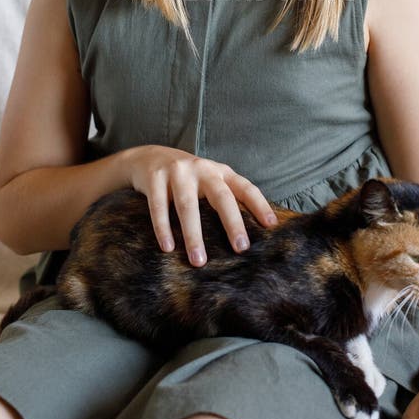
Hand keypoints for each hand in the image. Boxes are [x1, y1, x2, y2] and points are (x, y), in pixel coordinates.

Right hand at [126, 144, 277, 266]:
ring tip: (198, 261)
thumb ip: (224, 198)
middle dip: (233, 222)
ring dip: (193, 235)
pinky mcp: (154, 177)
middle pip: (221, 196)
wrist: (146, 157)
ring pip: (188, 205)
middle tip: (241, 249)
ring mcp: (177, 171)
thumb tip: (246, 236)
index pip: (245, 188)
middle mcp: (202, 169)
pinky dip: (163, 228)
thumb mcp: (208, 181)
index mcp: (220, 172)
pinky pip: (159, 206)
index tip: (271, 226)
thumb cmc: (186, 178)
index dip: (259, 205)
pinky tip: (168, 248)